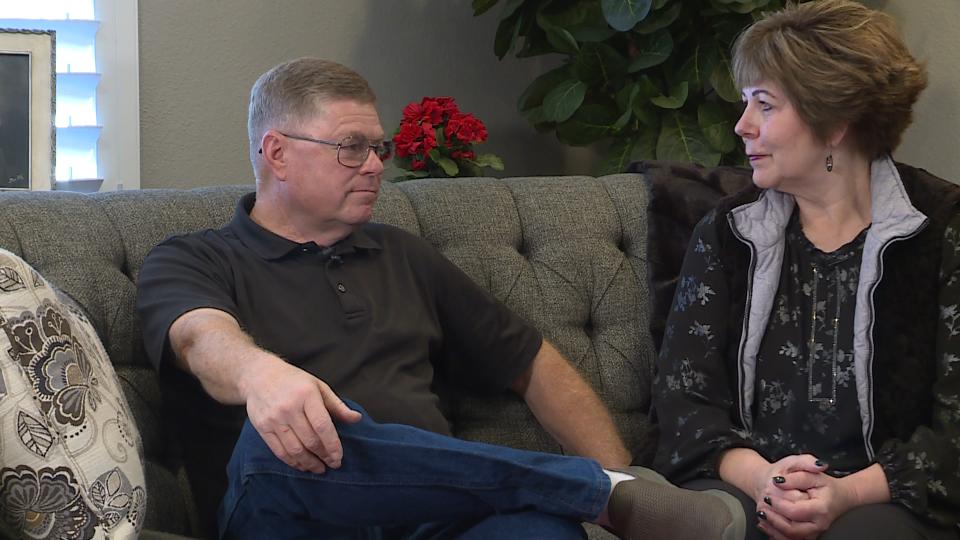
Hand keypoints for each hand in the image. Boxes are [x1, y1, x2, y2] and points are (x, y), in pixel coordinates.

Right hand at [240, 354, 361, 472]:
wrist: (259, 375)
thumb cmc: (294, 381)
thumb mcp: (318, 387)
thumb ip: (337, 405)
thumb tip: (357, 419)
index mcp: (306, 395)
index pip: (322, 426)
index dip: (332, 445)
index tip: (339, 457)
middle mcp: (289, 408)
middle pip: (309, 440)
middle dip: (323, 456)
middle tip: (333, 464)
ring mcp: (274, 419)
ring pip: (294, 449)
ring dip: (309, 463)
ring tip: (319, 468)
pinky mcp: (262, 427)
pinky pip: (279, 451)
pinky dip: (292, 462)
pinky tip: (302, 465)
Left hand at [756, 455, 856, 539]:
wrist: (835, 495)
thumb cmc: (819, 481)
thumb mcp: (808, 468)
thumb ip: (798, 468)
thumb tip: (780, 480)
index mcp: (821, 507)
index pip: (795, 511)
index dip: (779, 503)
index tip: (767, 493)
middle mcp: (820, 524)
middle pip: (792, 528)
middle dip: (773, 517)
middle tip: (763, 504)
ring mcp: (814, 532)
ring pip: (790, 537)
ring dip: (772, 527)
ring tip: (762, 513)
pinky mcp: (808, 536)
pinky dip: (774, 533)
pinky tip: (764, 523)